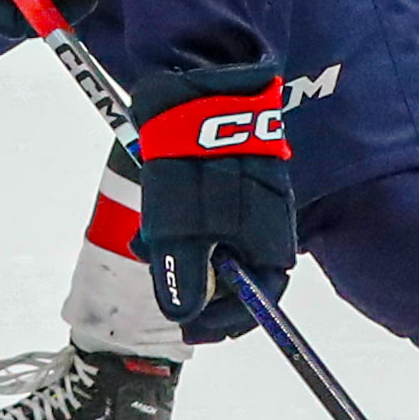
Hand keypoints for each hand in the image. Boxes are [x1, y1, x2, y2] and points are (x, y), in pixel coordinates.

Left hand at [128, 62, 295, 341]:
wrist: (197, 88)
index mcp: (270, 243)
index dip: (223, 323)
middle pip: (234, 277)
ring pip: (215, 248)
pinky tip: (155, 219)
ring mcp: (249, 204)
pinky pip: (207, 221)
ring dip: (181, 254)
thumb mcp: (180, 228)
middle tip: (158, 274)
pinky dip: (179, 229)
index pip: (258, 301)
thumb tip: (181, 316)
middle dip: (193, 285)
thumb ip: (183, 274)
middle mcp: (266, 227)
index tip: (187, 331)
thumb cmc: (193, 160)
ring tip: (148, 241)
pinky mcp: (229, 184)